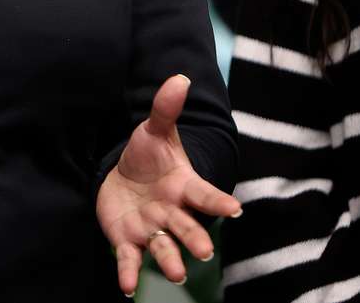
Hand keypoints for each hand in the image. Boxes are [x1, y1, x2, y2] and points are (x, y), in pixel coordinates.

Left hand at [96, 74, 240, 295]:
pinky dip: (130, 273)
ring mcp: (152, 230)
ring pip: (164, 248)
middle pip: (187, 227)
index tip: (235, 211)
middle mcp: (172, 212)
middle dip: (195, 239)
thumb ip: (165, 108)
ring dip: (170, 261)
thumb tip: (179, 77)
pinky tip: (128, 289)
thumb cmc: (148, 156)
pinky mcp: (129, 242)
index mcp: (183, 186)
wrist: (123, 177)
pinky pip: (130, 260)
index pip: (205, 195)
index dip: (219, 203)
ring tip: (176, 274)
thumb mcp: (154, 130)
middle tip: (205, 252)